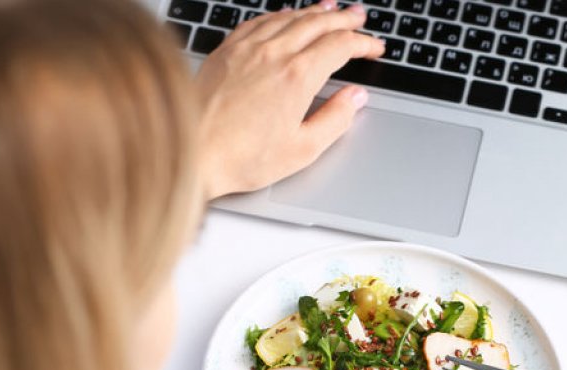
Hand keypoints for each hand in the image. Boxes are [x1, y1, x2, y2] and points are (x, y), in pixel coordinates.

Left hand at [191, 2, 384, 199]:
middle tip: (359, 15)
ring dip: (314, 10)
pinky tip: (284, 16)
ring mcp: (247, 49)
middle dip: (343, 18)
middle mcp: (273, 54)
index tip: (374, 48)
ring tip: (330, 7)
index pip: (340, 46)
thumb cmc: (243, 158)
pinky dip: (279, 15)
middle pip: (318, 23)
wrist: (193, 152)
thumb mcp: (303, 150)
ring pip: (289, 17)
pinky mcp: (226, 51)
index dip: (362, 43)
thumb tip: (355, 98)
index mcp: (297, 77)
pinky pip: (258, 21)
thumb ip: (335, 119)